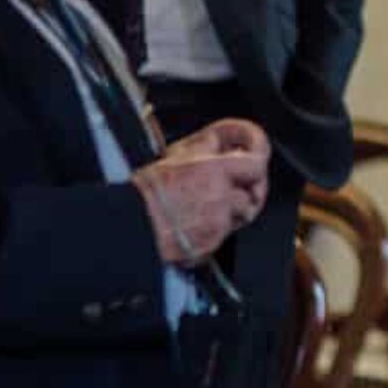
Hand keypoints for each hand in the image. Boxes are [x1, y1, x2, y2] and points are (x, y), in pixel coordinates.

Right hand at [133, 127, 269, 265]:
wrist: (130, 227)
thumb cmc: (144, 194)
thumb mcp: (175, 156)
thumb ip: (206, 149)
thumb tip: (219, 141)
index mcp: (214, 172)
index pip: (257, 165)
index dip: (254, 166)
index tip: (250, 165)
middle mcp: (220, 199)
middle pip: (252, 196)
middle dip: (244, 193)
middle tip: (229, 190)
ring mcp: (217, 225)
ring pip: (238, 218)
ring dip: (228, 213)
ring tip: (203, 208)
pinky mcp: (210, 246)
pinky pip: (222, 237)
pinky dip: (212, 232)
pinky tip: (193, 225)